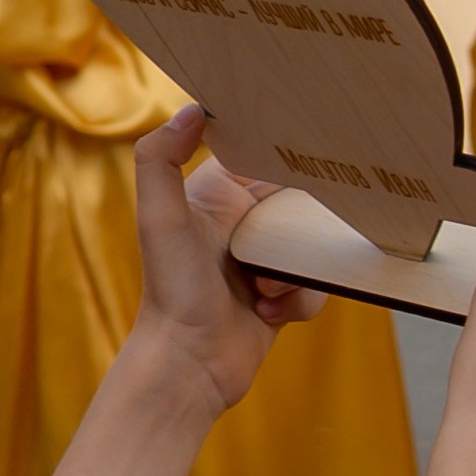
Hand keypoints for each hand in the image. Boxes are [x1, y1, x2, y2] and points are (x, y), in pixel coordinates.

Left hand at [124, 104, 319, 419]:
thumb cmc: (171, 290)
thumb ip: (162, 159)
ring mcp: (263, 261)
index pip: (259, 154)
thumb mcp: (160, 218)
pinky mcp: (281, 296)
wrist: (188, 367)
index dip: (284, 147)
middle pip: (297, 200)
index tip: (312, 139)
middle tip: (298, 227)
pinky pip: (315, 285)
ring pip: (311, 245)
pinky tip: (268, 312)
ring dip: (295, 267)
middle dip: (303, 217)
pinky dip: (299, 299)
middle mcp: (241, 225)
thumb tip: (193, 108)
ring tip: (263, 285)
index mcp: (215, 195)